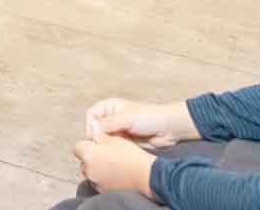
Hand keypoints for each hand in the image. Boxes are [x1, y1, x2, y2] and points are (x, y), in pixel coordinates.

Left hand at [72, 135, 157, 196]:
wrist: (146, 175)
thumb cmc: (130, 155)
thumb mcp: (114, 139)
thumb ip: (99, 135)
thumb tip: (93, 130)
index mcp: (88, 155)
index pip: (78, 148)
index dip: (87, 145)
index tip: (96, 145)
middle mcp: (88, 170)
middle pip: (83, 161)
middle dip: (91, 157)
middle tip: (106, 155)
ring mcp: (95, 182)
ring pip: (90, 173)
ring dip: (96, 168)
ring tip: (112, 165)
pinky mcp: (103, 190)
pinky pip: (98, 182)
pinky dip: (103, 178)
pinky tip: (115, 174)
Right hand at [84, 98, 198, 147]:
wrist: (169, 128)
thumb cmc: (148, 117)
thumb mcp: (126, 118)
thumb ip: (108, 124)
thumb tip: (92, 131)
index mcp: (111, 106)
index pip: (92, 114)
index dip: (90, 125)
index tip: (94, 137)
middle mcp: (113, 117)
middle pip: (96, 127)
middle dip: (97, 136)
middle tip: (100, 146)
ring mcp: (119, 129)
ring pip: (104, 138)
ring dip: (105, 144)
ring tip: (108, 150)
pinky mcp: (126, 140)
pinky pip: (114, 145)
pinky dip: (112, 149)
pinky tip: (115, 153)